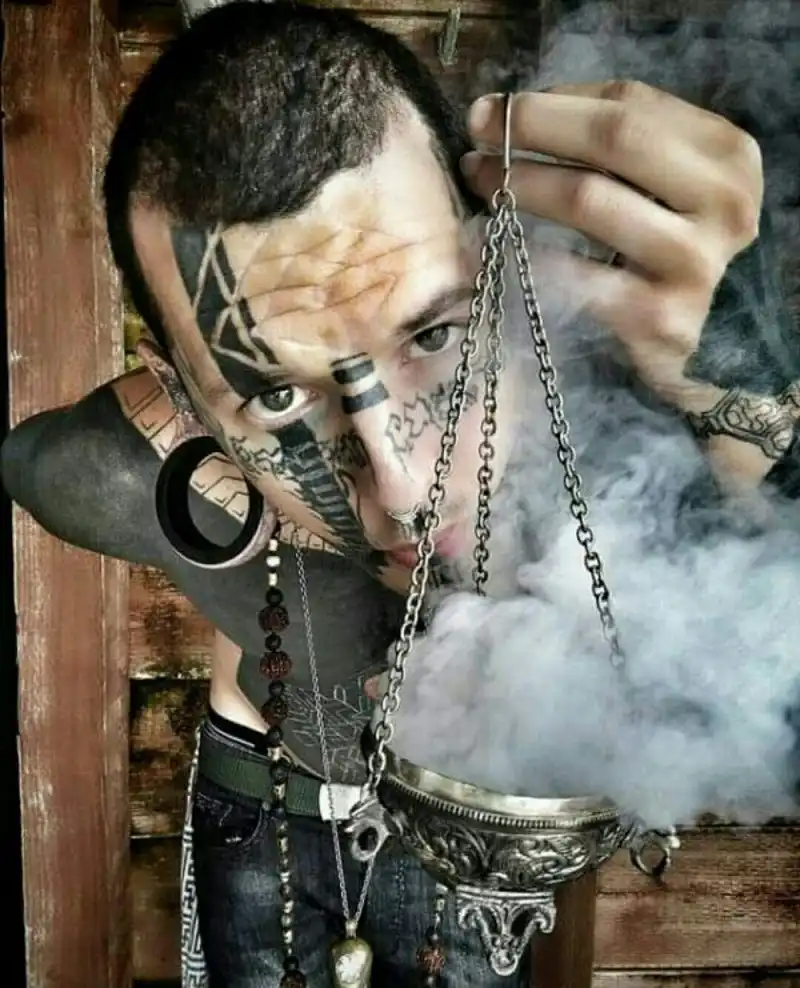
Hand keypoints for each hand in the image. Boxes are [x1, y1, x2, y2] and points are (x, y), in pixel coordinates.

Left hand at [460, 81, 763, 409]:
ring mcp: (695, 262)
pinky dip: (524, 253)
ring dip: (519, 183)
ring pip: (589, 199)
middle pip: (616, 138)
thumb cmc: (661, 259)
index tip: (495, 107)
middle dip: (536, 127)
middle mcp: (724, 205)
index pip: (631, 105)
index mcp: (729, 158)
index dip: (554, 100)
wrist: (694, 354)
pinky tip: (488, 246)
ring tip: (477, 179)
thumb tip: (519, 112)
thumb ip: (618, 144)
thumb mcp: (663, 189)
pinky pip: (572, 272)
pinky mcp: (659, 317)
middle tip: (476, 130)